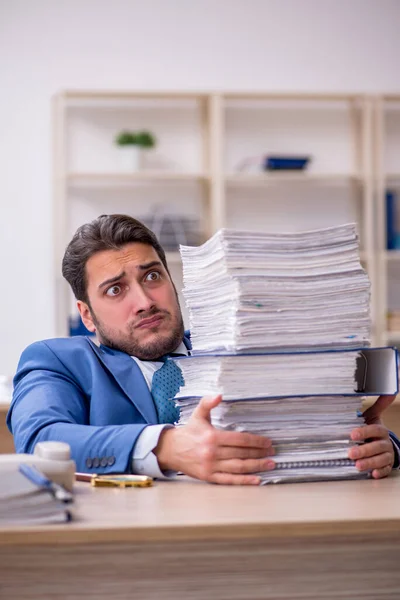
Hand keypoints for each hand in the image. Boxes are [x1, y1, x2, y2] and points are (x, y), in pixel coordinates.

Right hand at [155, 394, 274, 484]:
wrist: (171, 450)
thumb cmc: (189, 431)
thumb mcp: (198, 414)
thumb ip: (208, 403)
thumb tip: (219, 395)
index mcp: (212, 437)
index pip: (239, 439)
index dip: (255, 441)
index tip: (267, 442)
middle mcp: (212, 452)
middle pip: (241, 453)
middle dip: (259, 453)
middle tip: (273, 452)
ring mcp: (211, 466)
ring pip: (238, 467)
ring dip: (256, 466)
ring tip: (270, 464)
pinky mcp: (209, 477)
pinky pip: (229, 479)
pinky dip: (244, 481)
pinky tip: (256, 479)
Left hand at [348, 395, 397, 478]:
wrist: (385, 445)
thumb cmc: (374, 431)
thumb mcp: (374, 417)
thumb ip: (378, 405)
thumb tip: (388, 391)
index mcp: (381, 430)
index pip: (374, 430)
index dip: (364, 432)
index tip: (352, 434)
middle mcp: (385, 443)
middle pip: (376, 447)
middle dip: (364, 450)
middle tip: (351, 453)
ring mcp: (387, 455)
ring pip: (380, 460)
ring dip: (369, 463)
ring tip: (357, 466)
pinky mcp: (387, 466)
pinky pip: (385, 470)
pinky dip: (380, 472)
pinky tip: (373, 474)